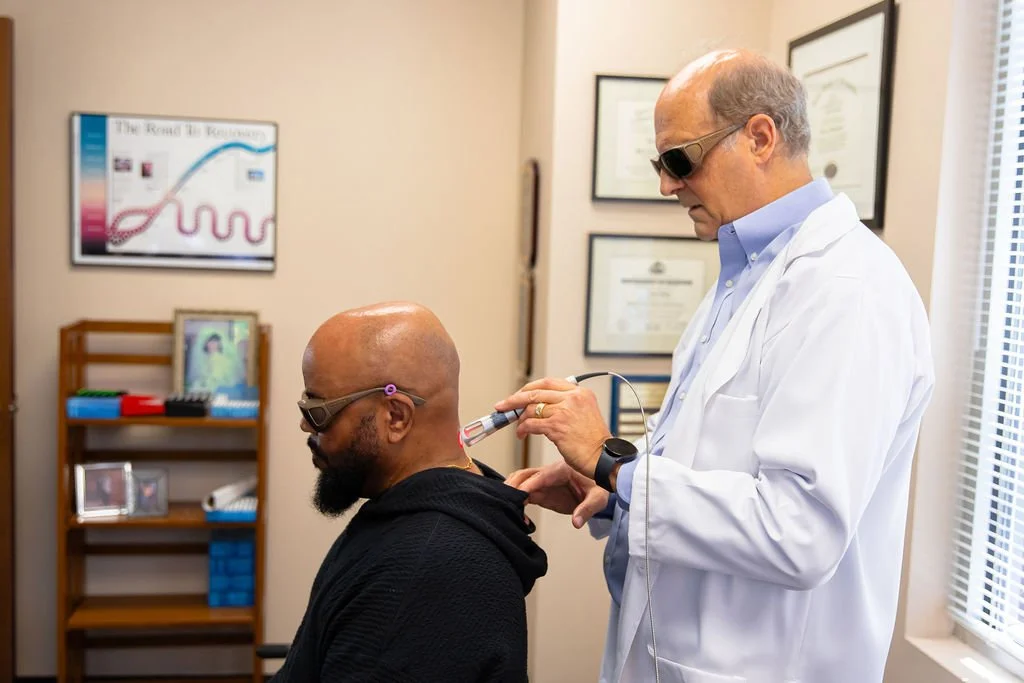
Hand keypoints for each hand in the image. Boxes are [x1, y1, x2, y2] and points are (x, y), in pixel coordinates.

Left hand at [496, 377, 611, 477]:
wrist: (603, 458)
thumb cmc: (594, 441)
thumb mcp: (585, 413)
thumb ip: (567, 405)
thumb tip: (541, 405)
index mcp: (580, 393)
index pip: (548, 383)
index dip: (529, 388)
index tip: (518, 394)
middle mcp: (572, 398)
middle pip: (535, 392)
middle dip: (514, 399)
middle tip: (503, 405)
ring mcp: (564, 411)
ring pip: (531, 408)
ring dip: (520, 419)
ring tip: (518, 427)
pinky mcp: (557, 426)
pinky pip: (531, 424)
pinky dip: (522, 429)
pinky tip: (522, 434)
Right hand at [506, 461, 609, 528]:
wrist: (599, 485)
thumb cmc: (599, 486)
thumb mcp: (598, 498)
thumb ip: (587, 509)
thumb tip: (577, 522)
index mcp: (562, 470)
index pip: (543, 476)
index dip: (530, 484)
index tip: (520, 493)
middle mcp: (549, 474)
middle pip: (525, 474)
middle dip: (514, 485)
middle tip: (506, 500)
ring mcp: (544, 483)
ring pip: (521, 481)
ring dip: (512, 491)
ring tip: (507, 507)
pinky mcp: (542, 492)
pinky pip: (525, 494)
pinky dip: (518, 502)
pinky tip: (519, 516)